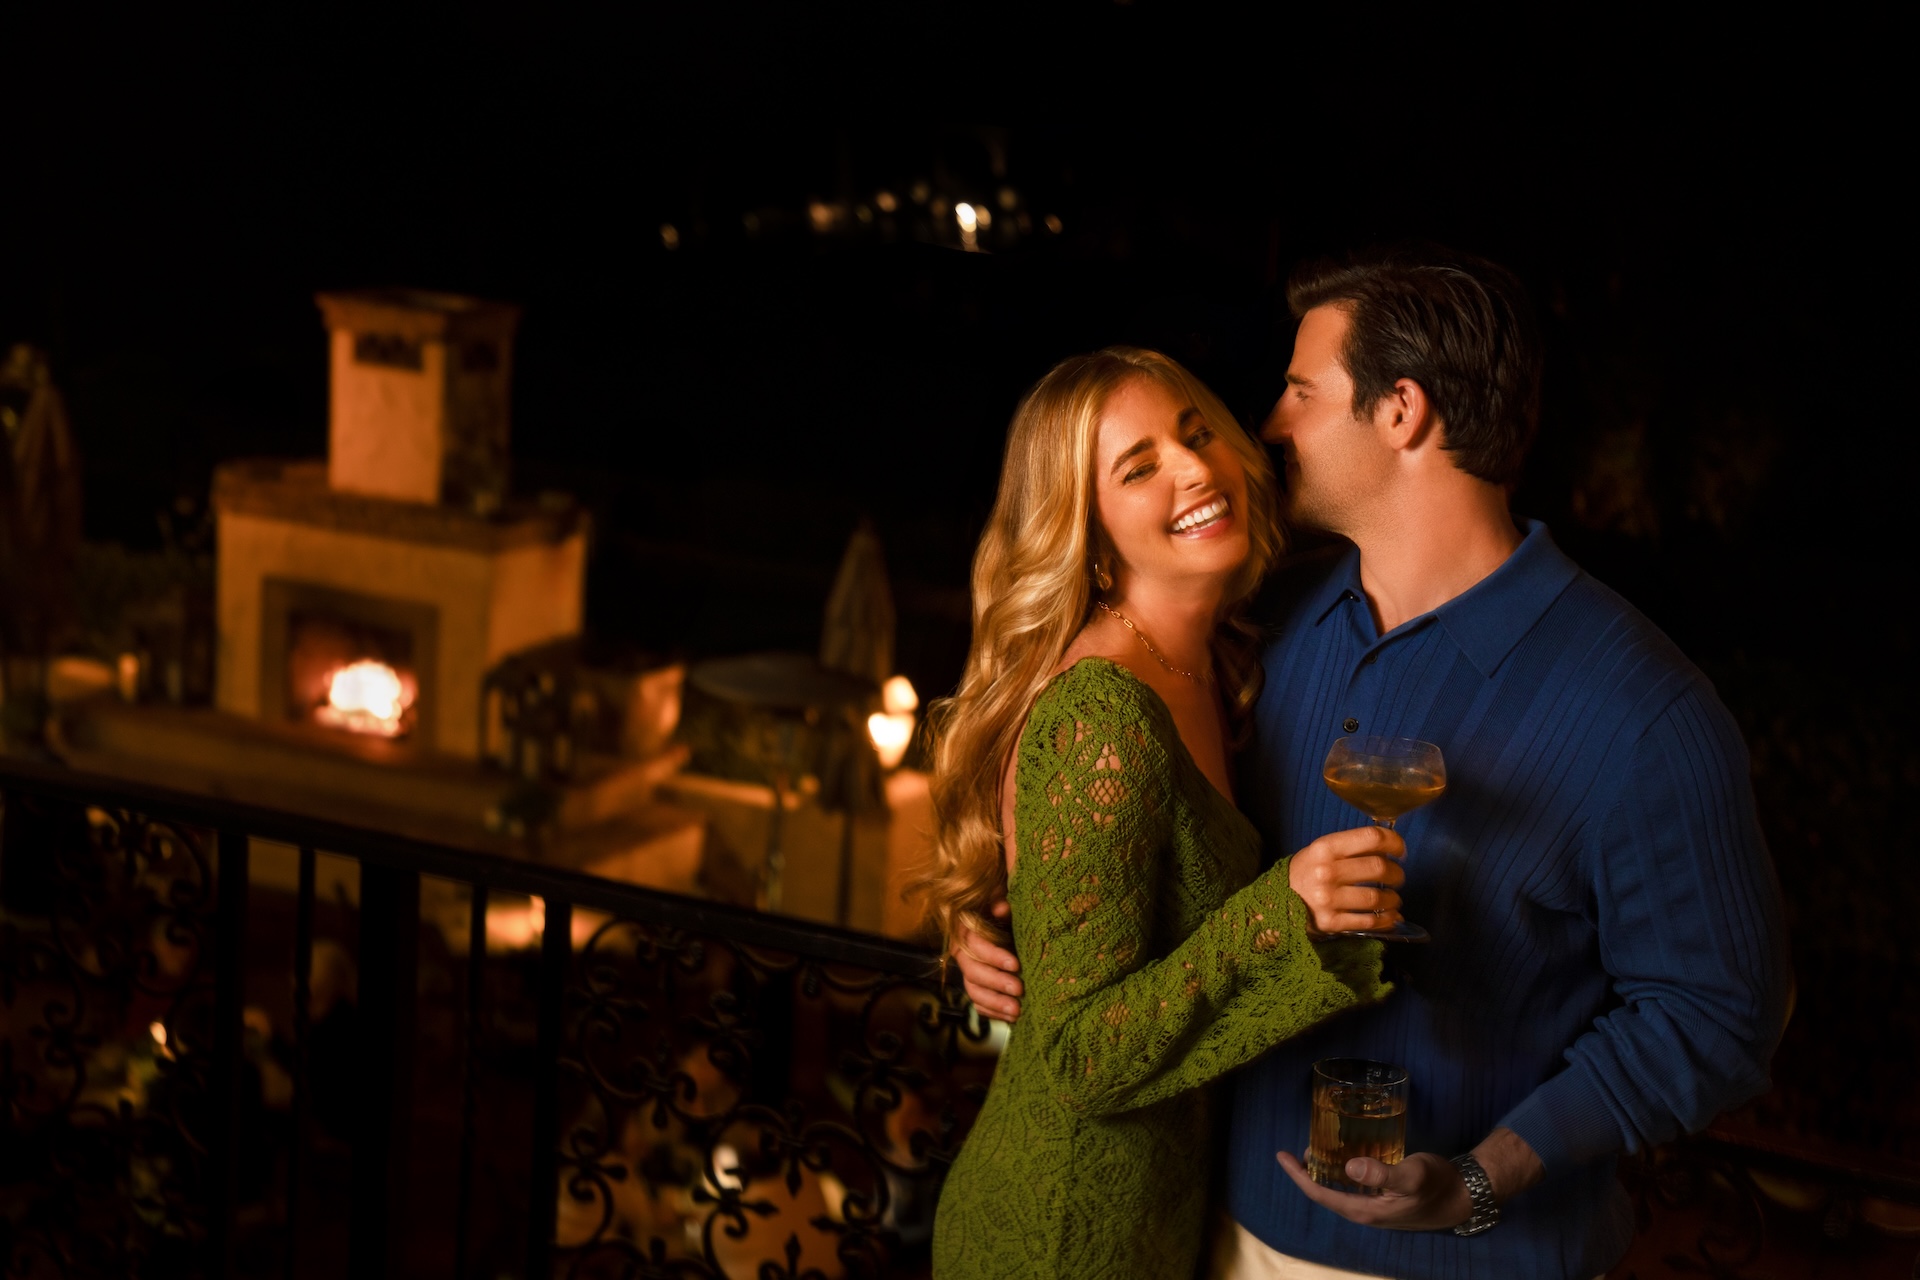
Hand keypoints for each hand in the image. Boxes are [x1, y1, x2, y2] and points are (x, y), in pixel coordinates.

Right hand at [955, 900, 1022, 1020]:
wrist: (1003, 924)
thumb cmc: (1003, 912)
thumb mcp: (1002, 904)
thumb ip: (1000, 904)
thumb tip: (1002, 907)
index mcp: (966, 932)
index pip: (976, 946)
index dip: (994, 956)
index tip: (1016, 965)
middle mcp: (963, 955)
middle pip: (974, 973)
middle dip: (997, 983)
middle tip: (1020, 990)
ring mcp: (969, 974)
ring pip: (975, 992)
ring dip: (996, 1003)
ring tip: (1017, 1011)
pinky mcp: (977, 988)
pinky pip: (979, 1005)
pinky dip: (993, 1013)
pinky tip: (1012, 1018)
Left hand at [1274, 1150, 1469, 1229]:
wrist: (1464, 1196)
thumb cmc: (1437, 1184)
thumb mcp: (1411, 1175)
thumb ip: (1381, 1172)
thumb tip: (1349, 1167)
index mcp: (1365, 1210)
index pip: (1320, 1194)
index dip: (1298, 1176)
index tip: (1281, 1155)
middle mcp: (1365, 1212)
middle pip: (1325, 1193)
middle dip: (1308, 1172)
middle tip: (1301, 1147)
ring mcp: (1375, 1207)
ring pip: (1339, 1190)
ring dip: (1325, 1171)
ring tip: (1318, 1147)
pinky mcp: (1384, 1199)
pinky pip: (1354, 1187)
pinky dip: (1342, 1171)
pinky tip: (1345, 1155)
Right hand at [1286, 826, 1406, 934]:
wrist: (1276, 900)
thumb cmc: (1307, 872)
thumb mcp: (1322, 851)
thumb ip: (1352, 848)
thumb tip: (1391, 851)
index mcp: (1326, 848)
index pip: (1371, 838)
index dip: (1394, 842)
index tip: (1400, 851)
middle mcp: (1326, 872)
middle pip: (1379, 867)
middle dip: (1396, 873)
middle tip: (1397, 878)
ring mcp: (1328, 899)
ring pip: (1377, 898)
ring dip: (1393, 899)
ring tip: (1393, 899)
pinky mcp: (1331, 922)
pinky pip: (1370, 922)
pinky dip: (1386, 920)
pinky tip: (1389, 916)